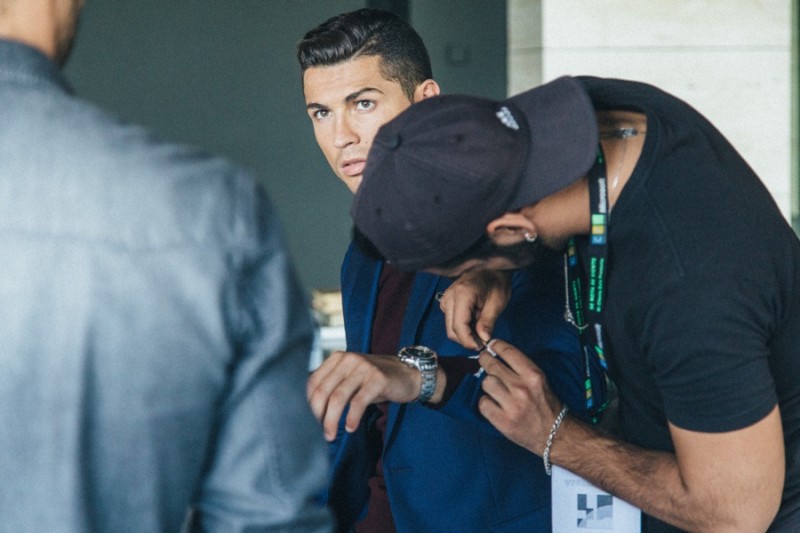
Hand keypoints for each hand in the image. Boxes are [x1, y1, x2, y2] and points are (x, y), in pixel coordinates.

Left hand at [306, 351, 419, 440]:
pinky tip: (351, 428)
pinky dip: (352, 417)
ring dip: (332, 420)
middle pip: (323, 391)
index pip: (313, 382)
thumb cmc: (375, 380)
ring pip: (338, 398)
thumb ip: (333, 386)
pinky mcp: (378, 379)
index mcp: (338, 358)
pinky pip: (358, 402)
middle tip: (322, 432)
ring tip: (331, 435)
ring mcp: (363, 368)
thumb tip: (312, 411)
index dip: (309, 404)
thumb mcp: (351, 378)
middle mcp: (348, 359)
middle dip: (319, 415)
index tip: (312, 421)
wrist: (408, 374)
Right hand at [439, 270, 511, 349]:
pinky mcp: (446, 302)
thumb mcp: (497, 303)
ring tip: (481, 331)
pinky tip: (474, 323)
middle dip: (467, 340)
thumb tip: (483, 340)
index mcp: (462, 294)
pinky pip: (451, 321)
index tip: (481, 346)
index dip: (469, 340)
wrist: (490, 268)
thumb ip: (488, 322)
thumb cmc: (496, 282)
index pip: (459, 326)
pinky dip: (462, 327)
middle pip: (452, 329)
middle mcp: (449, 296)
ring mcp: (446, 299)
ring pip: (450, 327)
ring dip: (465, 334)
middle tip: (483, 342)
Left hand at [477, 339, 562, 453]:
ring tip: (494, 388)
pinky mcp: (503, 421)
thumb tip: (496, 353)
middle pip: (491, 365)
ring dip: (488, 384)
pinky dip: (486, 403)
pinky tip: (493, 404)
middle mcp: (522, 388)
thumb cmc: (545, 404)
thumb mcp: (540, 380)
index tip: (491, 345)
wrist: (554, 434)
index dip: (495, 346)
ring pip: (486, 383)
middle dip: (485, 361)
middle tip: (484, 362)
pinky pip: (482, 403)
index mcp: (533, 375)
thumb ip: (520, 367)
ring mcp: (512, 406)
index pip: (507, 351)